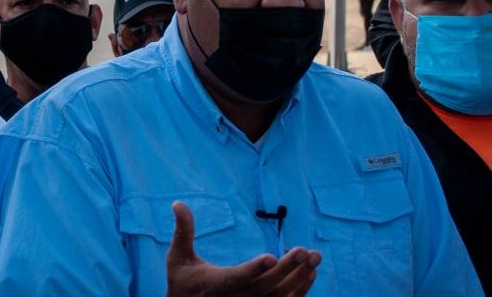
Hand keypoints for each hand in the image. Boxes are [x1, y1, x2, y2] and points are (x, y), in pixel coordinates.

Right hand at [166, 201, 321, 296]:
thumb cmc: (182, 281)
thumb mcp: (177, 257)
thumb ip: (183, 231)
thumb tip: (178, 203)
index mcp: (212, 285)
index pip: (235, 278)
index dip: (252, 269)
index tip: (270, 257)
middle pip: (264, 287)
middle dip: (286, 270)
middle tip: (304, 251)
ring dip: (298, 279)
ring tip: (314, 258)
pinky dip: (299, 290)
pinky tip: (311, 273)